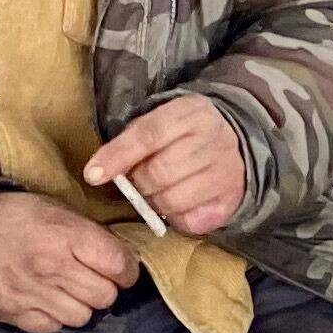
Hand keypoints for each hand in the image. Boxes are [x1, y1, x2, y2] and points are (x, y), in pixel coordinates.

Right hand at [0, 188, 137, 332]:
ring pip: (83, 316)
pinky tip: (45, 300)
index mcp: (67, 235)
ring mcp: (35, 295)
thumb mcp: (52, 208)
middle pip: (105, 296)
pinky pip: (55, 327)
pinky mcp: (18, 315)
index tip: (122, 269)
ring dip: (81, 305)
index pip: (120, 265)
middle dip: (104, 288)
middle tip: (91, 278)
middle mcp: (54, 267)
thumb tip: (117, 255)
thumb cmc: (10, 217)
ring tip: (67, 290)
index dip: (127, 270)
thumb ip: (86, 232)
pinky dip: (55, 317)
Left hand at [86, 93, 245, 239]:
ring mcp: (227, 170)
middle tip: (138, 184)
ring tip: (157, 194)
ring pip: (174, 199)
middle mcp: (213, 139)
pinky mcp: (232, 198)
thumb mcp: (162, 122)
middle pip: (159, 172)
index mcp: (191, 113)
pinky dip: (177, 218)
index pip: (148, 135)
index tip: (93, 174)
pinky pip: (192, 220)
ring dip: (156, 203)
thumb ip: (134, 141)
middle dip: (138, 184)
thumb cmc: (186, 134)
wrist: (239, 142)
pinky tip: (179, 206)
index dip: (117, 156)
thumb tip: (100, 172)